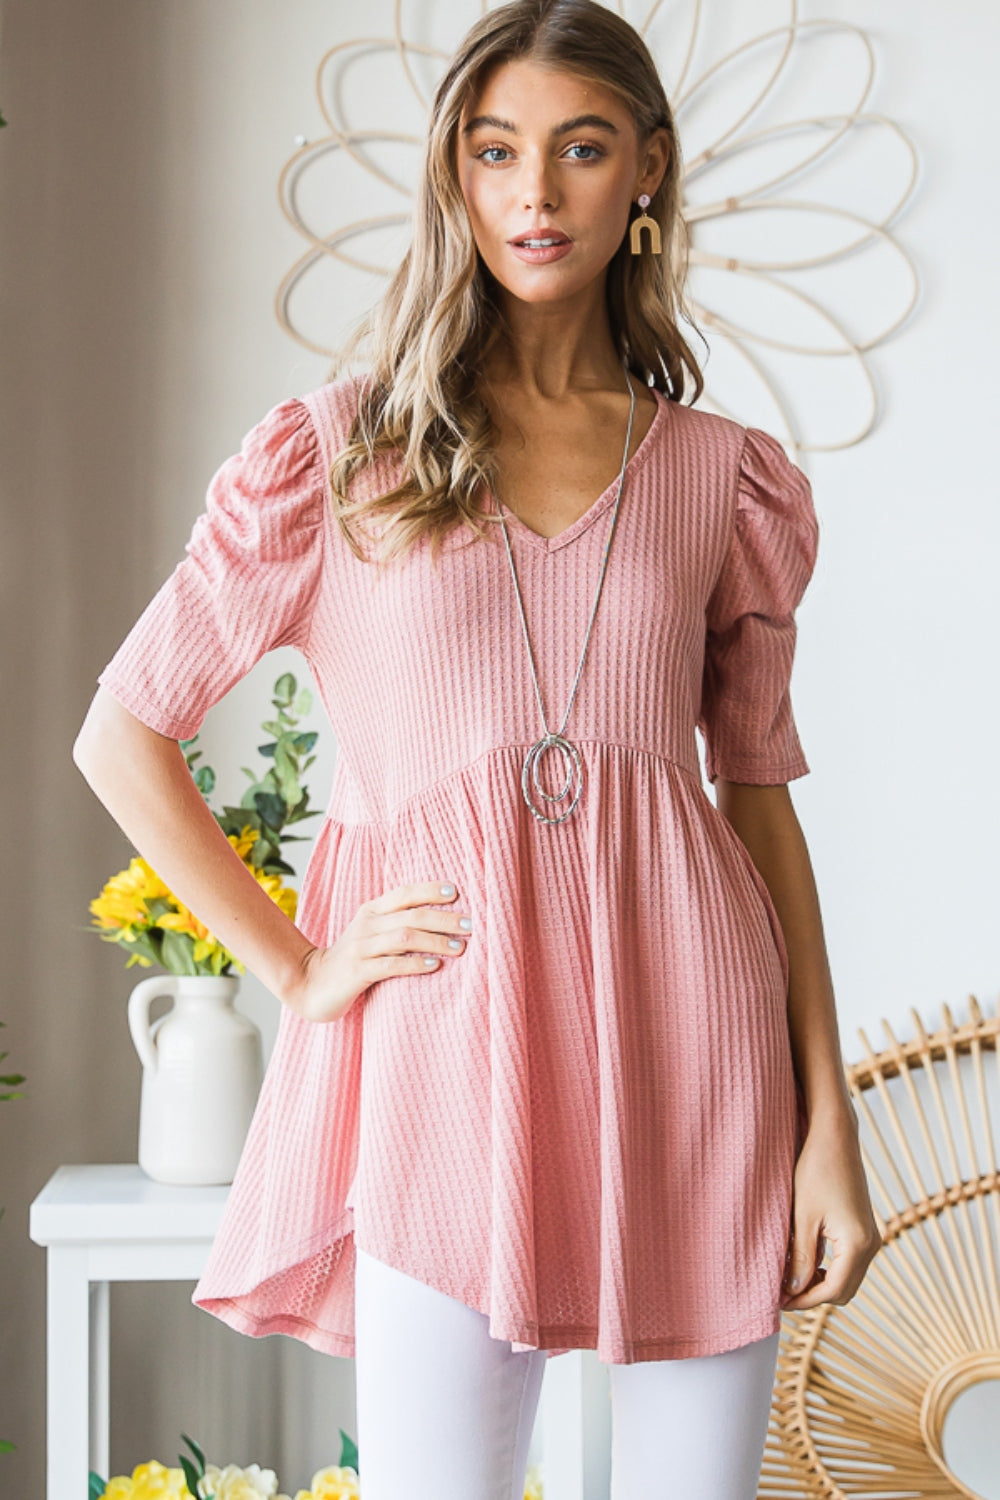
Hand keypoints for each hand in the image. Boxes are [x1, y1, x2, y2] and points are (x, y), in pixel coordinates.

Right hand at [285, 880, 471, 1023]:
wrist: (312, 983)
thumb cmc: (354, 958)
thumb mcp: (373, 933)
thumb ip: (399, 923)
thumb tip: (444, 918)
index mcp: (372, 911)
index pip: (404, 893)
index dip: (430, 890)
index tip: (457, 892)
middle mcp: (366, 924)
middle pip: (410, 915)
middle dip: (443, 919)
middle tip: (470, 925)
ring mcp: (360, 948)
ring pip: (403, 938)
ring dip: (435, 941)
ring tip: (459, 947)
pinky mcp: (357, 972)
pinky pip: (390, 965)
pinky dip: (414, 964)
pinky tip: (434, 965)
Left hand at [780, 1110, 883, 1311]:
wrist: (835, 1137)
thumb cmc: (816, 1170)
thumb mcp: (803, 1216)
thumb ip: (800, 1257)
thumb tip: (793, 1290)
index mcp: (858, 1244)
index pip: (832, 1290)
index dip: (805, 1301)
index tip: (779, 1303)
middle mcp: (872, 1244)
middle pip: (844, 1290)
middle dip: (813, 1296)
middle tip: (782, 1294)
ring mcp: (871, 1236)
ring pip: (847, 1278)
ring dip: (820, 1283)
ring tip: (789, 1278)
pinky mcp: (864, 1228)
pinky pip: (849, 1262)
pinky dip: (828, 1268)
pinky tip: (803, 1261)